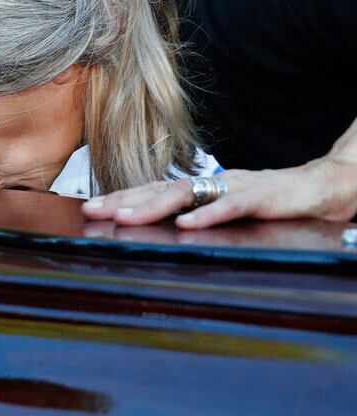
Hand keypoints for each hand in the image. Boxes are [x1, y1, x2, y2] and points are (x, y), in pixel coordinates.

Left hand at [83, 118, 356, 229]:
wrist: (326, 187)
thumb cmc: (272, 202)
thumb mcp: (226, 211)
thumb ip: (196, 218)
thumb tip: (161, 233)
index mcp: (202, 188)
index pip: (153, 191)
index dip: (121, 198)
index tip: (90, 208)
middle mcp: (212, 182)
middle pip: (159, 189)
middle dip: (123, 201)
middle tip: (92, 211)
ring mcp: (236, 187)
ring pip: (187, 194)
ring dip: (152, 206)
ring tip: (124, 217)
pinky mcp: (263, 197)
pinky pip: (231, 206)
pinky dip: (207, 215)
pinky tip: (185, 225)